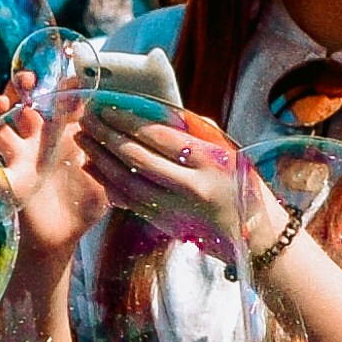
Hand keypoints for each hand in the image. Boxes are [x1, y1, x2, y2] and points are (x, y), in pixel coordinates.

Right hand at [0, 89, 109, 257]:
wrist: (62, 238)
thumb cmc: (83, 204)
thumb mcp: (101, 178)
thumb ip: (106, 157)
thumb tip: (117, 135)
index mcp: (59, 137)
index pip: (56, 105)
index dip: (60, 89)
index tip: (68, 78)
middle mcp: (34, 142)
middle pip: (20, 106)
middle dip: (18, 89)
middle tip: (25, 79)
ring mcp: (16, 160)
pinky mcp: (5, 183)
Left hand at [85, 111, 264, 246]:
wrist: (258, 237)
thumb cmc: (243, 184)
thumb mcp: (227, 151)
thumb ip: (194, 130)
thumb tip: (156, 109)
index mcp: (209, 160)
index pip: (159, 135)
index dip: (127, 119)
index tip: (106, 105)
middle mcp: (191, 186)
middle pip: (137, 158)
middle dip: (106, 136)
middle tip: (86, 119)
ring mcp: (177, 209)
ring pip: (128, 182)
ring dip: (101, 159)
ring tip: (83, 140)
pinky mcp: (167, 224)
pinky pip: (131, 202)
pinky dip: (109, 185)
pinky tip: (94, 169)